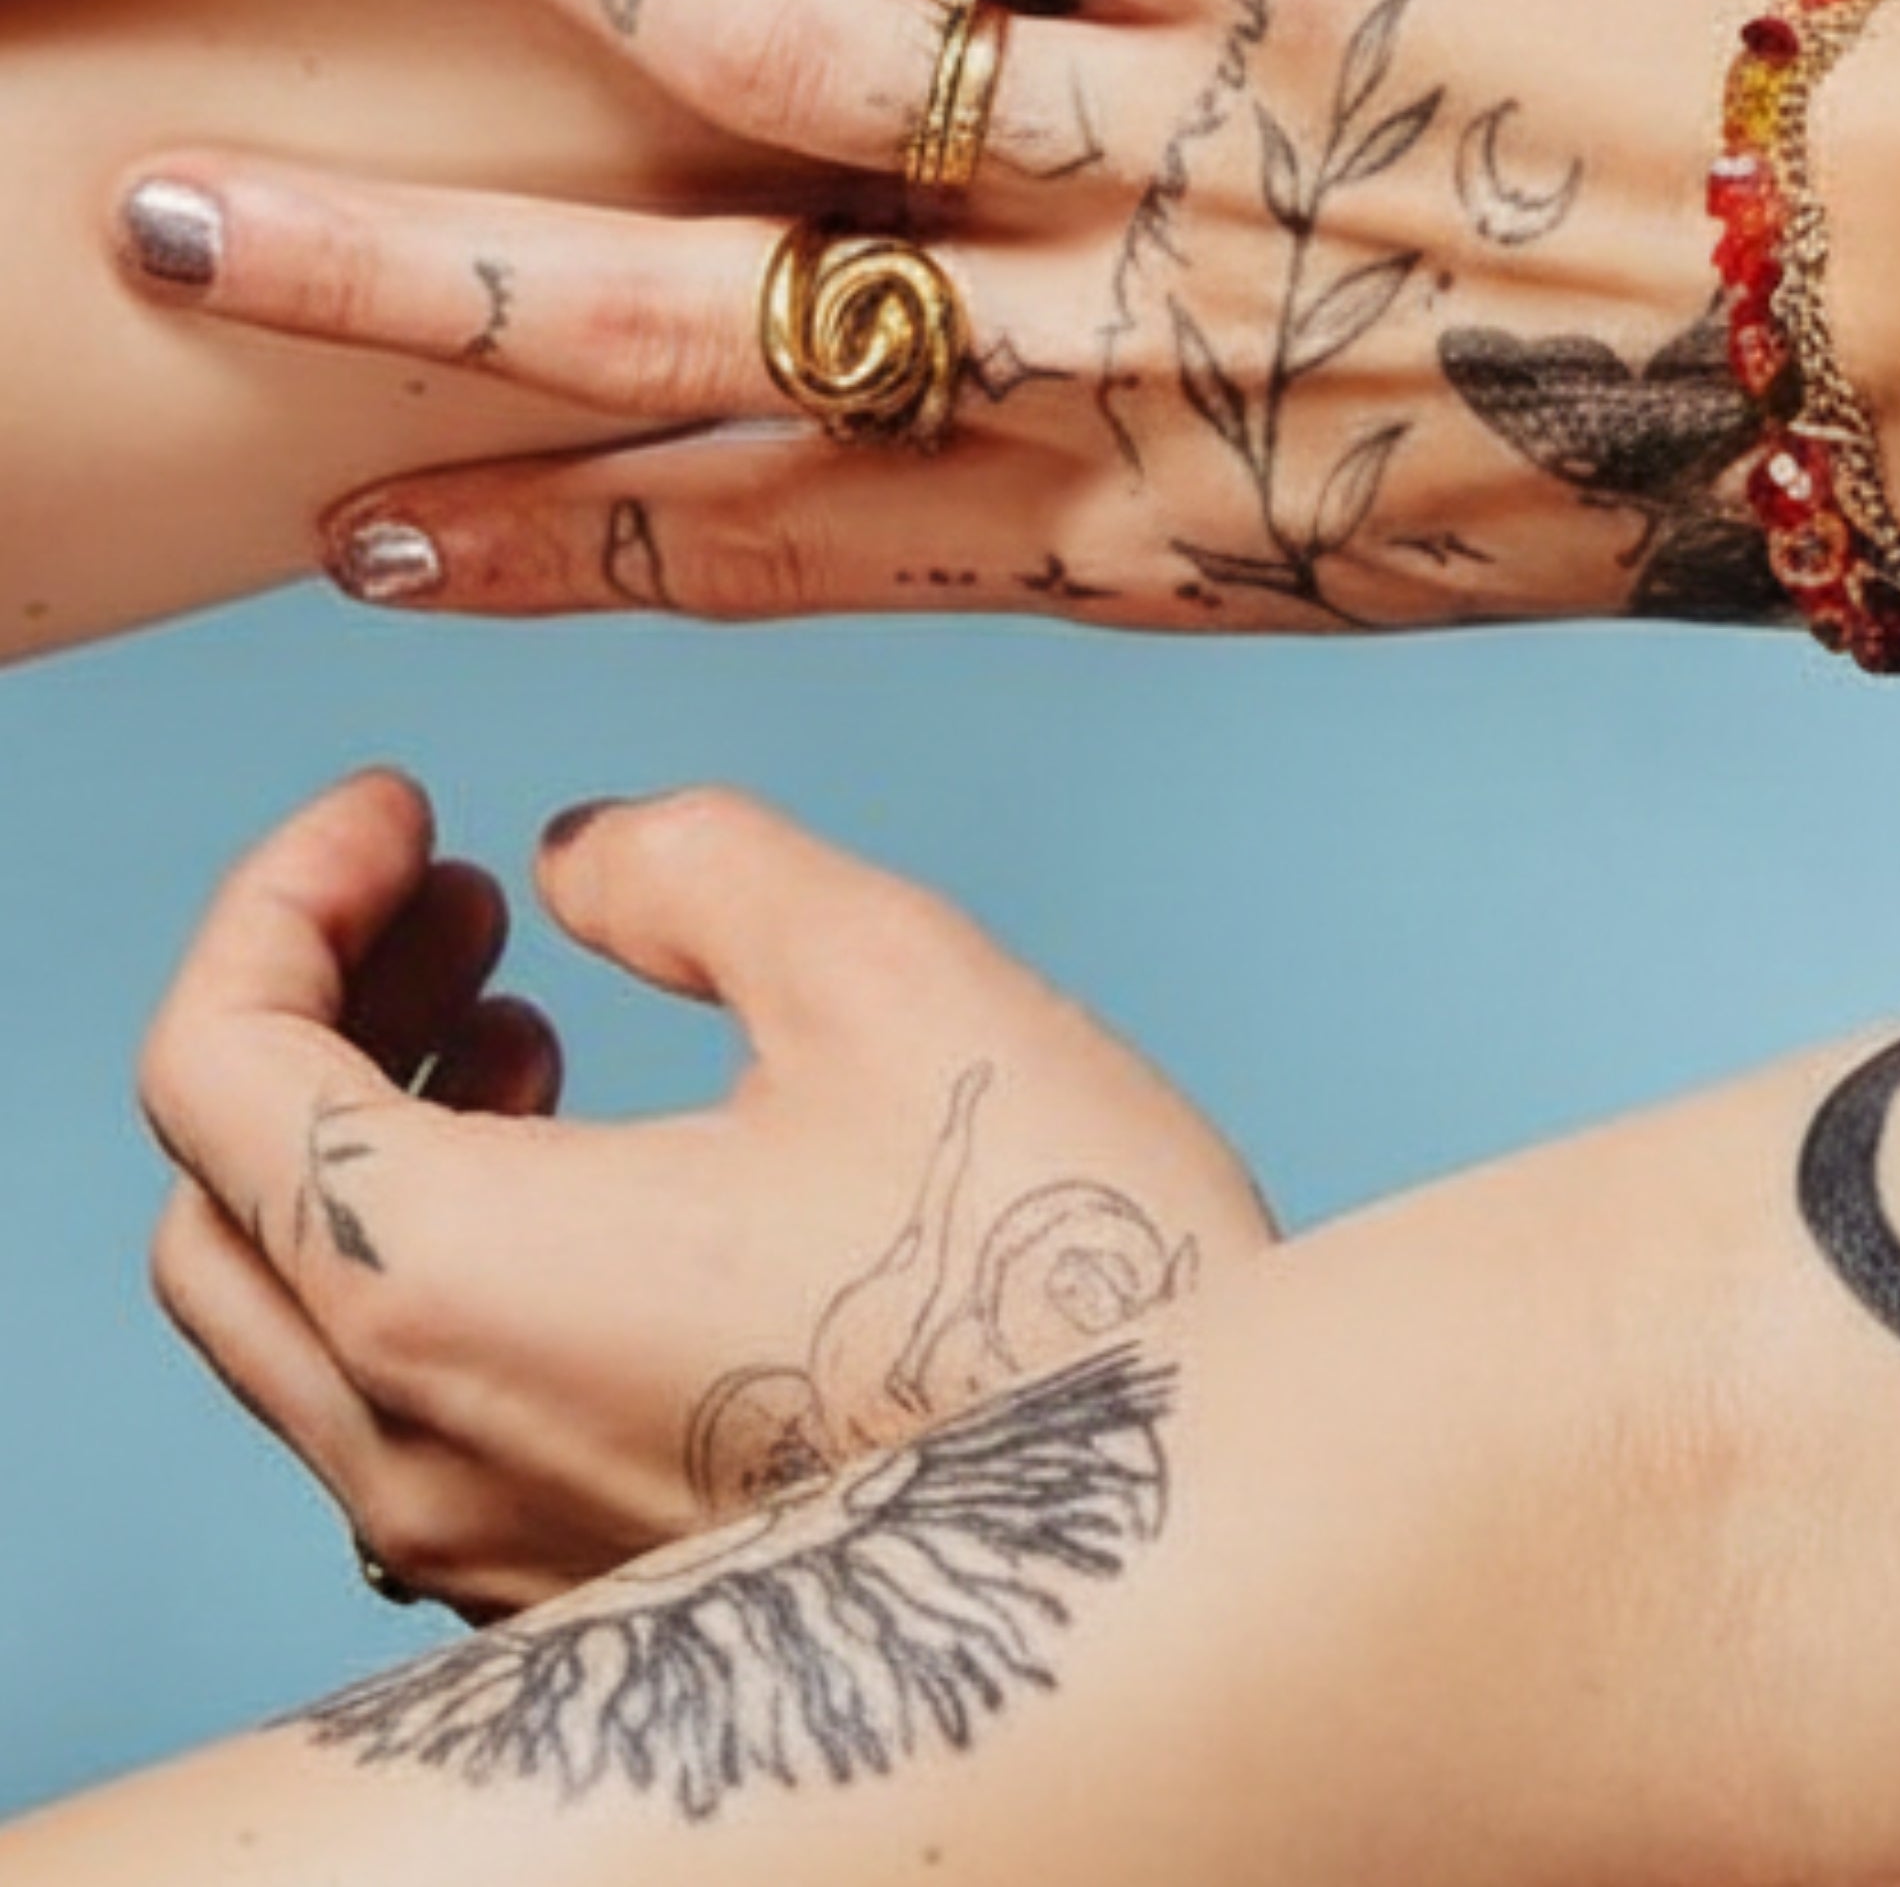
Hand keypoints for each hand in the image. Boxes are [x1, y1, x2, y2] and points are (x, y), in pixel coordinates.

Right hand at [113, 0, 1899, 633]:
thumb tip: (1016, 447)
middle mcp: (1112, 359)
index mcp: (1137, 534)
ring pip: (812, 62)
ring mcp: (1193, 149)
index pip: (761, 537)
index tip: (359, 520)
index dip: (540, 529)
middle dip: (414, 277)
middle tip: (188, 213)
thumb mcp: (1383, 552)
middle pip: (688, 316)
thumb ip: (1180, 501)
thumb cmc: (1684, 464)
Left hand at [138, 768, 1266, 1616]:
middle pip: (218, 1203)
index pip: (210, 1065)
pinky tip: (598, 1174)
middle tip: (461, 899)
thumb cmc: (1049, 1282)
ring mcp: (481, 1554)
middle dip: (313, 1005)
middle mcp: (419, 1454)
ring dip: (371, 1133)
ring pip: (301, 1321)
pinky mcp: (563, 1599)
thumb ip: (694, 866)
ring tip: (530, 1027)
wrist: (1181, 1554)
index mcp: (456, 1285)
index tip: (408, 808)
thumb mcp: (893, 973)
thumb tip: (590, 859)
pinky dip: (432, 1258)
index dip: (285, 889)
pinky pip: (400, 1417)